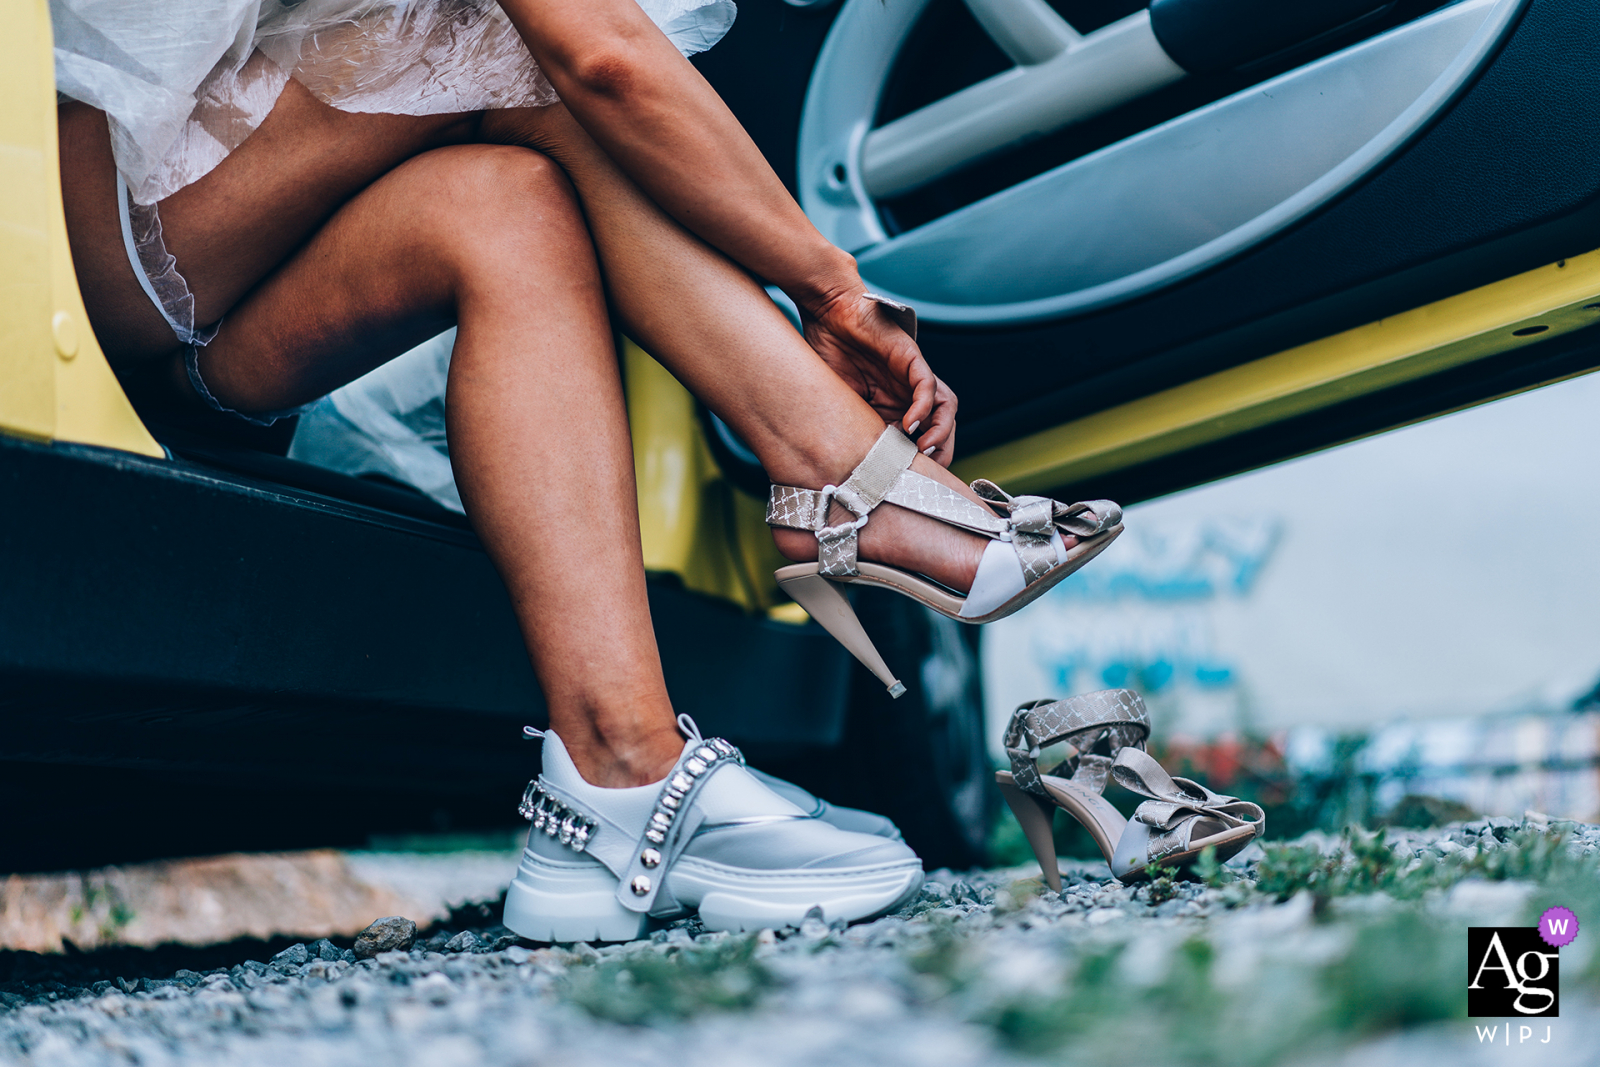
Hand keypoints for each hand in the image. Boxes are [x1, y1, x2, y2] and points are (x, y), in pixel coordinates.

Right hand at [800, 288, 957, 465]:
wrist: (826, 314)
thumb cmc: (826, 355)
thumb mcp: (836, 403)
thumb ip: (849, 427)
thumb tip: (848, 466)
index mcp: (892, 406)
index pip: (919, 437)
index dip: (918, 459)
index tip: (908, 478)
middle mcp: (907, 393)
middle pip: (941, 425)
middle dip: (941, 451)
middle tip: (926, 471)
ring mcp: (912, 376)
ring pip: (944, 407)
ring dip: (940, 431)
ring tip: (924, 449)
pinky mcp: (910, 358)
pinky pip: (928, 386)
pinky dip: (924, 407)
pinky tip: (909, 424)